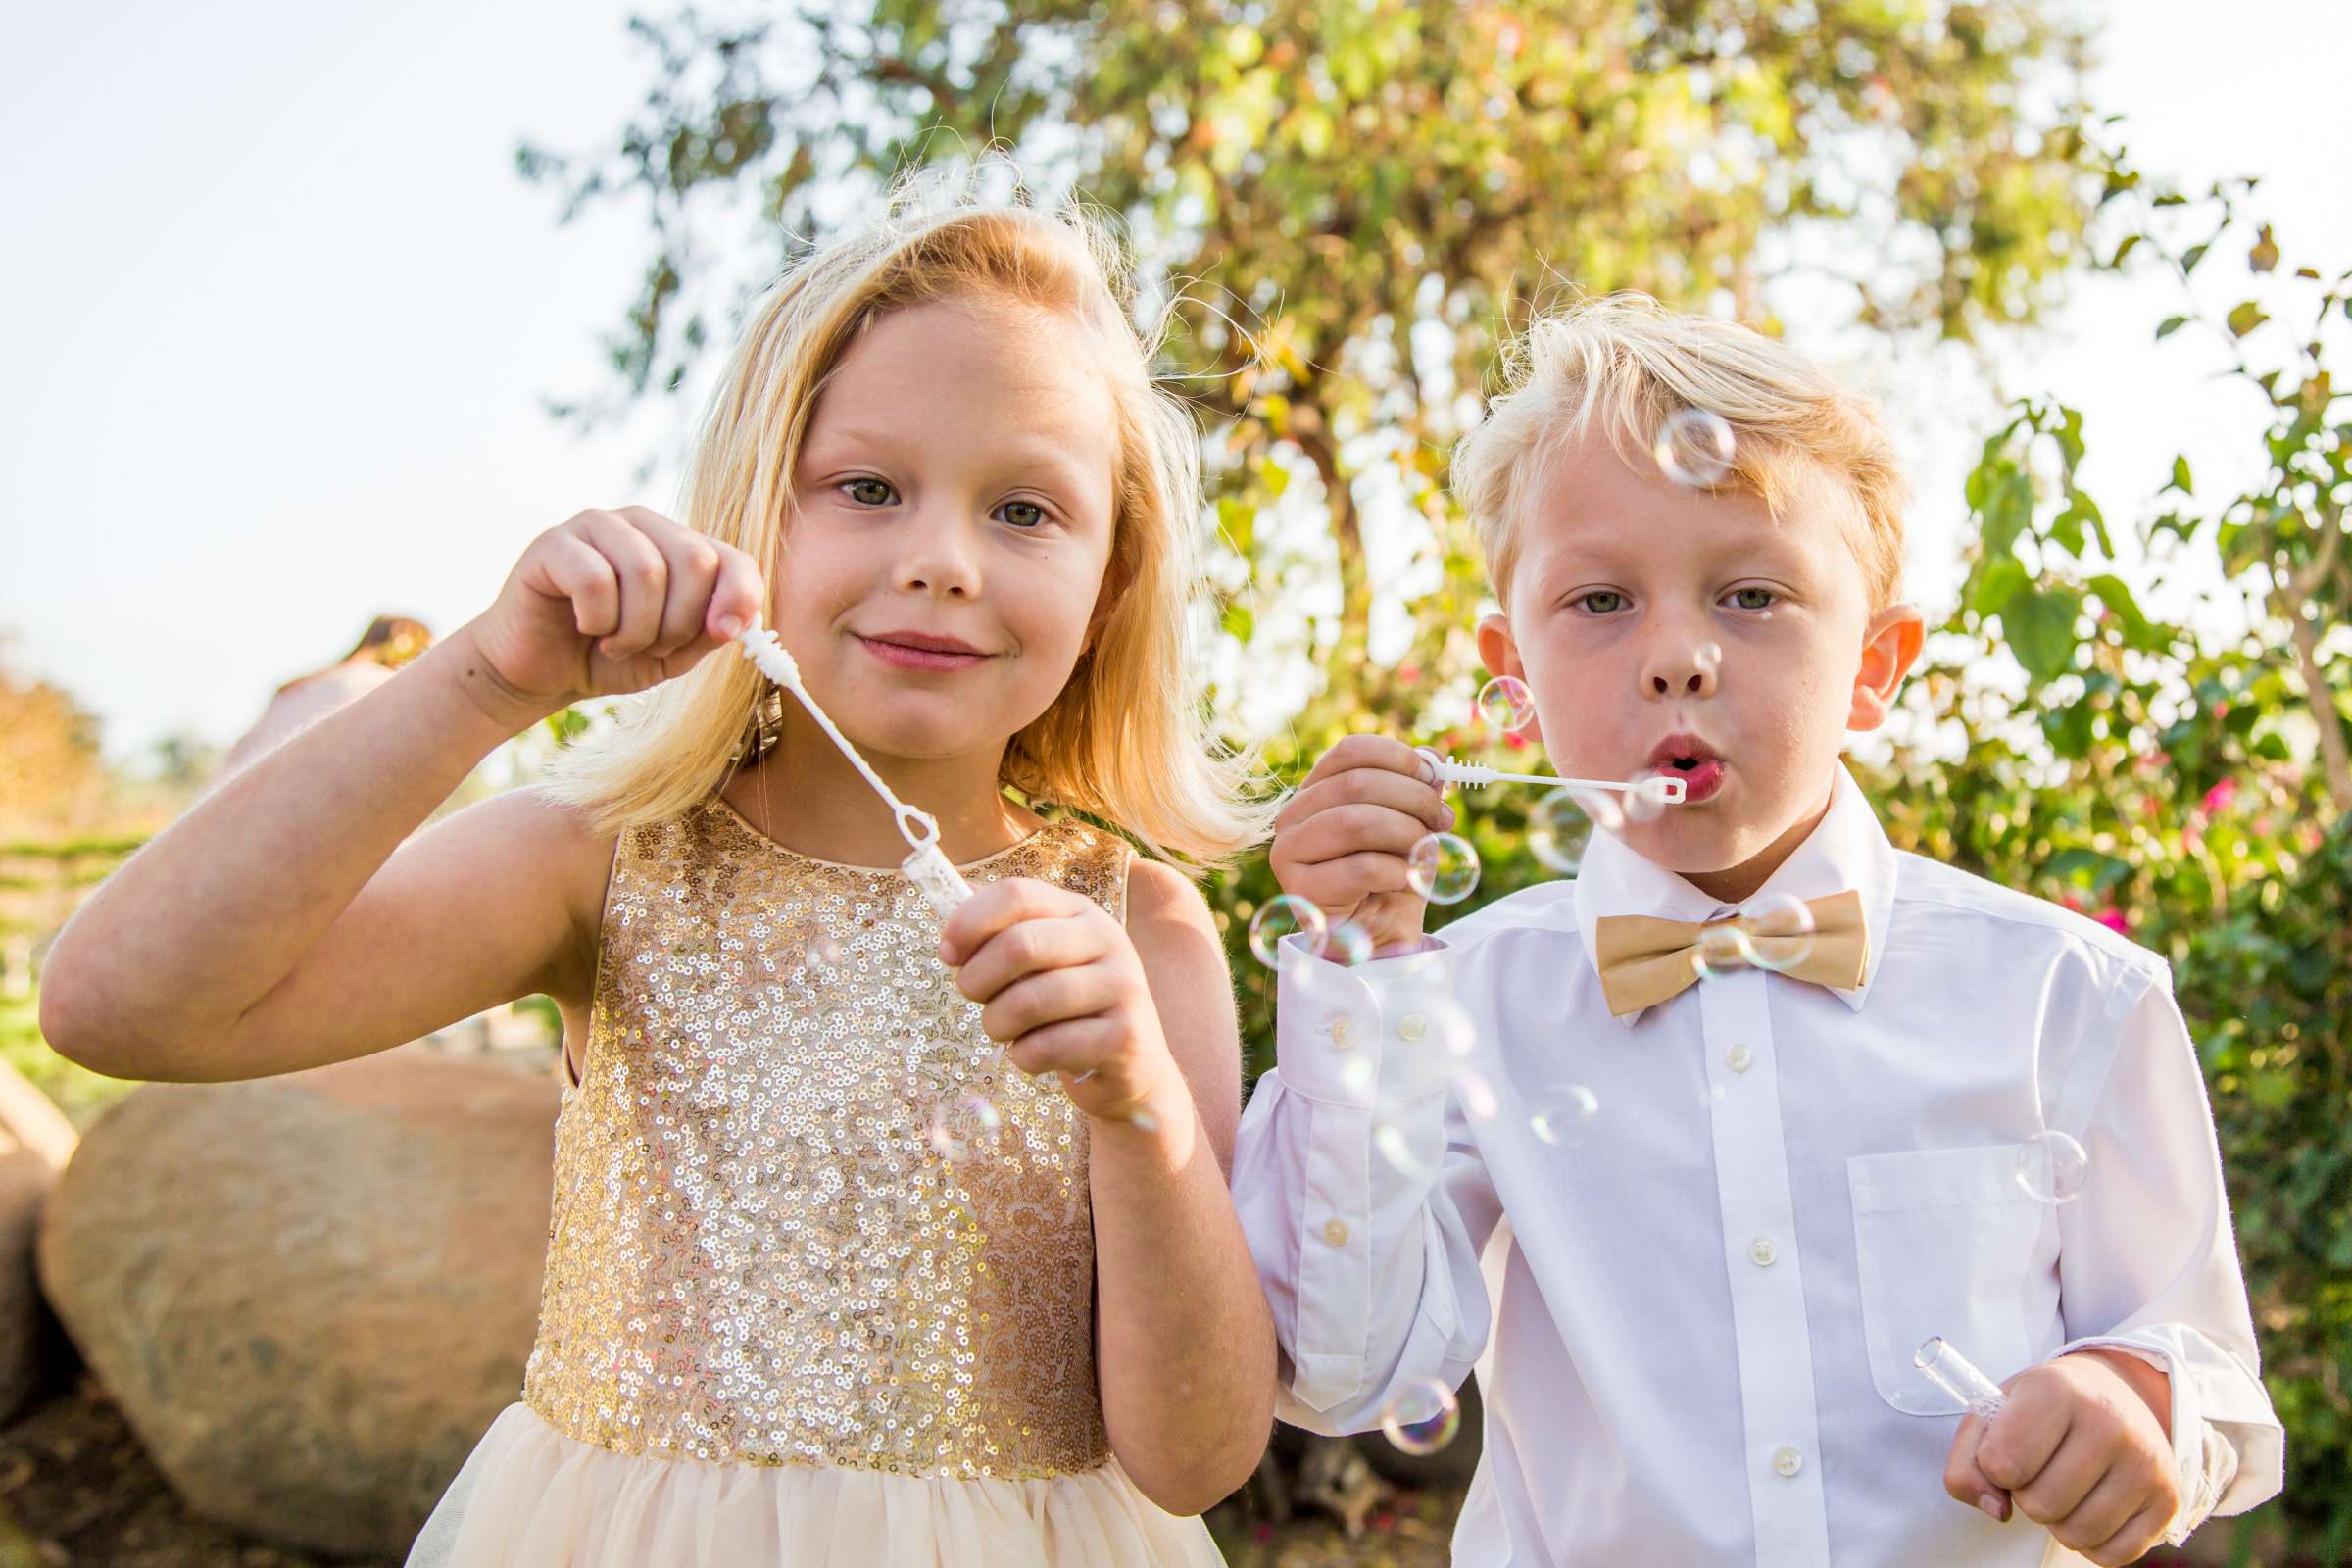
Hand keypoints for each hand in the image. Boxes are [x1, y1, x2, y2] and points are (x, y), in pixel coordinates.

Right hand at [458, 506, 767, 724]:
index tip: (723, 634)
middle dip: (679, 622)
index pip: (734, 558)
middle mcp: (643, 525)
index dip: (739, 597)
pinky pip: (595, 579)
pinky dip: (598, 619)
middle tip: (651, 646)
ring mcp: (598, 526)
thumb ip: (707, 633)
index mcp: (680, 546)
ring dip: (636, 628)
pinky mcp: (555, 542)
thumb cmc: (609, 657)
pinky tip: (586, 627)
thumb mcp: (672, 654)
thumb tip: (735, 620)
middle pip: (695, 560)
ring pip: (647, 570)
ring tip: (616, 644)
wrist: (540, 672)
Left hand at [939, 878, 1187, 1131]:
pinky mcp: (1125, 1036)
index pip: (1017, 894)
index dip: (969, 921)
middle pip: (1019, 945)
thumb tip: (950, 902)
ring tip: (1004, 1030)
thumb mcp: (1040, 961)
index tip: (946, 953)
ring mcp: (1122, 986)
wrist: (1131, 1066)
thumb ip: (1000, 930)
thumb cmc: (1067, 1008)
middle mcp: (1108, 939)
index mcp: (1080, 911)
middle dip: (977, 979)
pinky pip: (1047, 1047)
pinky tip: (1033, 1055)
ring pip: (1029, 1001)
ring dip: (997, 1023)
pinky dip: (1024, 1057)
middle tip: (974, 997)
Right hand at [1268, 734, 1454, 956]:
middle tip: (1443, 819)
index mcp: (1316, 790)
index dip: (1398, 757)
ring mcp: (1289, 852)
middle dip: (1413, 798)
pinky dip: (1397, 871)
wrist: (1378, 937)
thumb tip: (1436, 756)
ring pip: (1356, 822)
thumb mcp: (1412, 825)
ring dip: (1406, 834)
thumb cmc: (1391, 876)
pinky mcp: (1301, 889)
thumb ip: (1418, 789)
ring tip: (1425, 851)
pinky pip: (1361, 868)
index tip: (1434, 776)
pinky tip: (1405, 880)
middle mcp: (1293, 816)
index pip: (1351, 752)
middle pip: (1357, 784)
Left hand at [1945, 1350, 2179, 1564]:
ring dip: (2058, 1520)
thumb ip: (1967, 1463)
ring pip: (2076, 1534)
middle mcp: (2110, 1422)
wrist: (2113, 1394)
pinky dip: (2091, 1543)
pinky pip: (2112, 1555)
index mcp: (2058, 1390)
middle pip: (2039, 1505)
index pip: (2002, 1463)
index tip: (2012, 1443)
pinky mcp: (2167, 1499)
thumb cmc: (2041, 1410)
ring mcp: (2146, 1463)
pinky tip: (2092, 1506)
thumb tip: (1996, 1511)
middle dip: (2028, 1494)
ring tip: (2067, 1484)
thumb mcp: (1992, 1415)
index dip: (1995, 1465)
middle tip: (2044, 1466)